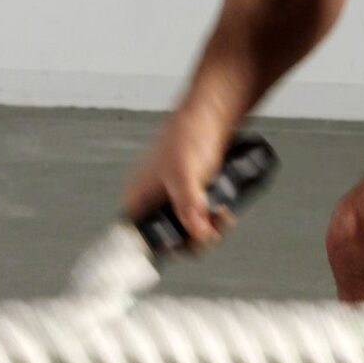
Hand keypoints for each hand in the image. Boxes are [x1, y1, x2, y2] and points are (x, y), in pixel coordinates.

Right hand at [122, 107, 238, 246]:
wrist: (212, 115)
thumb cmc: (189, 134)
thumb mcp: (185, 175)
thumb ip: (189, 206)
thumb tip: (198, 234)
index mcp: (139, 197)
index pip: (140, 238)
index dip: (162, 246)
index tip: (184, 246)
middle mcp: (153, 201)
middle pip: (170, 238)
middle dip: (195, 237)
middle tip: (212, 229)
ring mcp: (173, 199)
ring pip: (189, 230)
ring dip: (208, 228)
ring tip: (222, 215)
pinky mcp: (191, 196)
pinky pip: (201, 218)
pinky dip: (214, 219)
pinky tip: (224, 210)